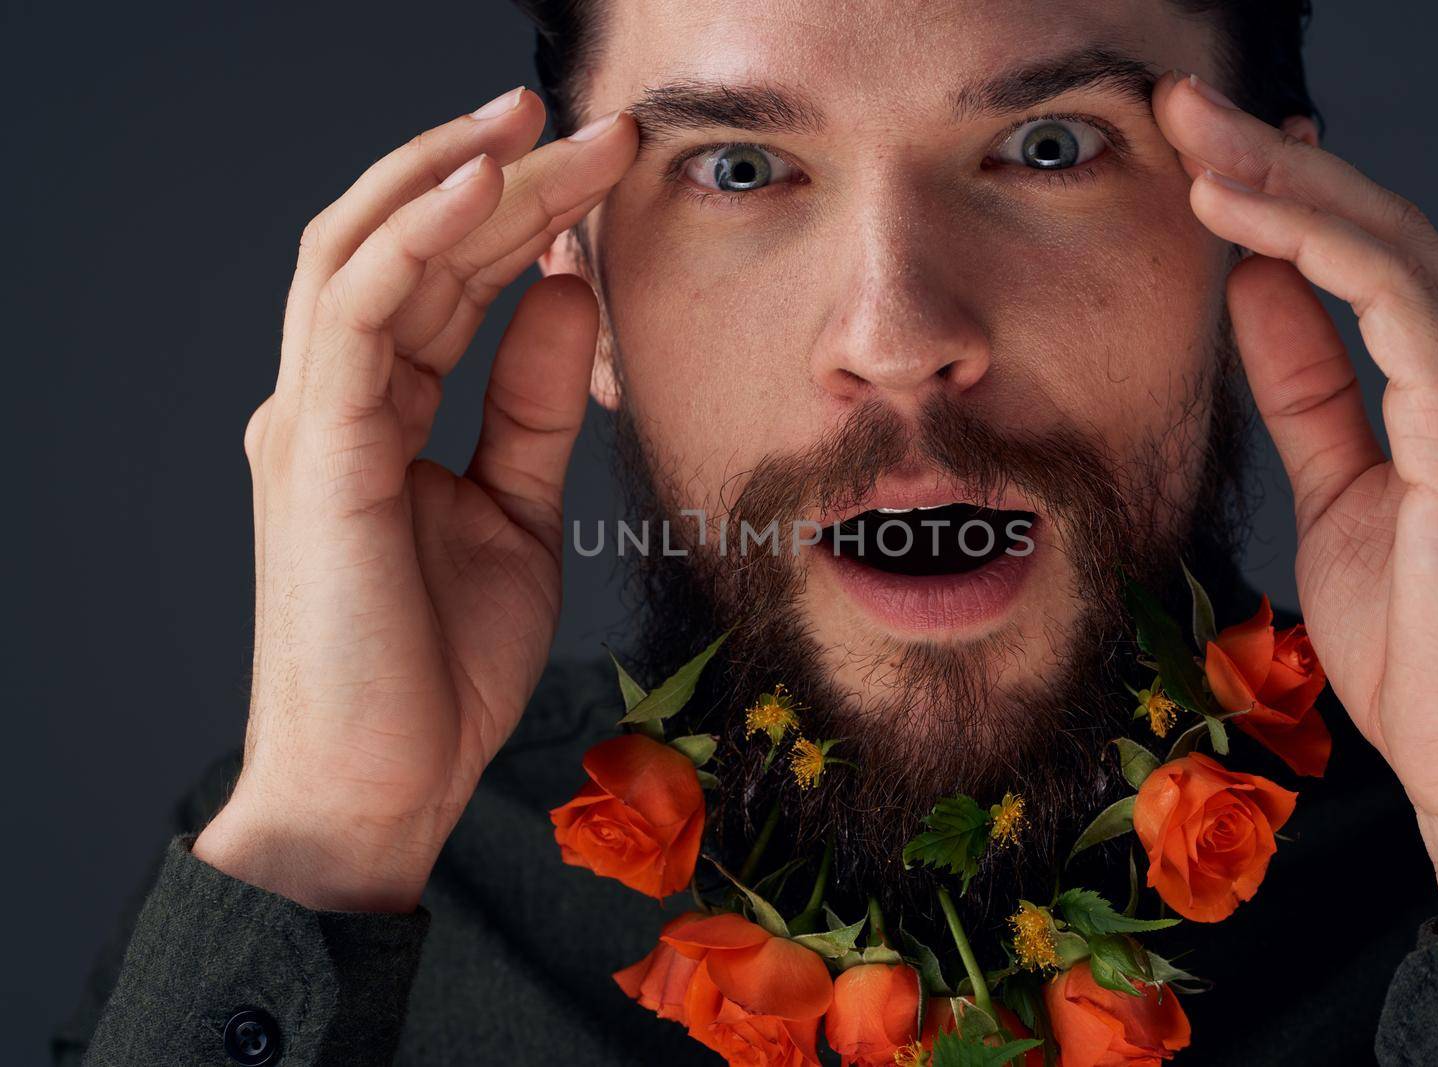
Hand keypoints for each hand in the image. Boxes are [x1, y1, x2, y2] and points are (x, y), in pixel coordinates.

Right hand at [193, 89, 637, 910]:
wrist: (383, 787)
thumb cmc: (439, 668)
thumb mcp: (519, 512)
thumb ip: (536, 404)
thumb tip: (572, 294)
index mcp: (376, 413)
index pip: (442, 280)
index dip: (520, 214)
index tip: (603, 171)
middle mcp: (331, 399)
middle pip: (410, 246)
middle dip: (504, 174)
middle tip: (595, 124)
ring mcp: (312, 420)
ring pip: (370, 250)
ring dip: (460, 177)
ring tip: (542, 122)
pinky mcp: (317, 452)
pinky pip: (357, 311)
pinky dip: (417, 235)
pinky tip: (487, 186)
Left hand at [1154, 71, 1437, 929]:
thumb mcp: (1347, 500)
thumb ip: (1308, 391)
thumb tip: (1253, 298)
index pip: (1380, 268)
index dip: (1294, 204)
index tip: (1214, 162)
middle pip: (1382, 233)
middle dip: (1276, 160)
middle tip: (1184, 105)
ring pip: (1389, 242)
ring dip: (1280, 176)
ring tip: (1190, 128)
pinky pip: (1395, 296)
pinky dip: (1310, 239)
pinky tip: (1235, 205)